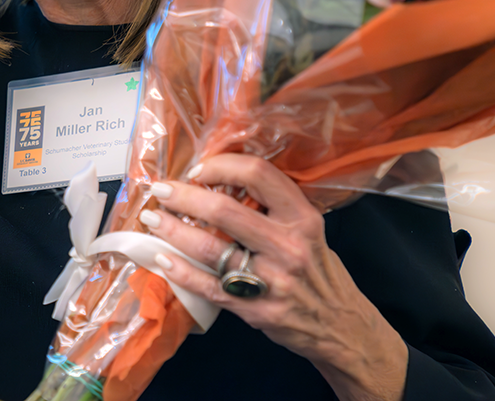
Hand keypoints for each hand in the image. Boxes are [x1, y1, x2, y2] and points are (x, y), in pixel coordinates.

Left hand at [142, 154, 406, 400]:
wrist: (341, 328)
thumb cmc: (316, 271)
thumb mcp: (308, 231)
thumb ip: (272, 208)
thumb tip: (216, 181)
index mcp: (302, 219)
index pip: (259, 175)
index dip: (221, 165)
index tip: (197, 169)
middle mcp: (288, 246)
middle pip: (225, 211)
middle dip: (184, 196)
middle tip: (161, 190)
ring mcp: (271, 281)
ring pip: (210, 249)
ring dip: (173, 231)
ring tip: (152, 219)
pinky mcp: (256, 310)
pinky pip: (207, 287)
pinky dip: (179, 272)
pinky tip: (161, 259)